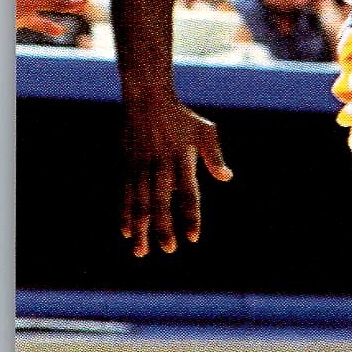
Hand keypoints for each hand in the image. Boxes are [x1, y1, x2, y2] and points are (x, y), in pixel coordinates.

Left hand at [16, 0, 107, 35]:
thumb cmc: (3, 7)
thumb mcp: (32, 2)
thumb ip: (57, 2)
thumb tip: (84, 0)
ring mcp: (26, 1)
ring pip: (54, 0)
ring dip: (71, 2)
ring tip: (88, 3)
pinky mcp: (19, 16)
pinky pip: (39, 19)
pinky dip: (50, 25)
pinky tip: (60, 31)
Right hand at [120, 98, 232, 256]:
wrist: (147, 99)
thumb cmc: (181, 118)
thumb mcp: (204, 131)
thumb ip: (214, 156)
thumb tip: (226, 177)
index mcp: (182, 161)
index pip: (188, 194)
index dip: (189, 216)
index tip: (192, 237)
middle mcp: (161, 167)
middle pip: (160, 202)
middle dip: (163, 227)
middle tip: (168, 249)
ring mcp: (142, 168)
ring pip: (139, 203)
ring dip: (140, 228)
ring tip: (141, 252)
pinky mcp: (128, 167)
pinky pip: (125, 194)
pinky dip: (125, 214)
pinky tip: (127, 233)